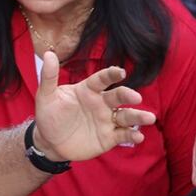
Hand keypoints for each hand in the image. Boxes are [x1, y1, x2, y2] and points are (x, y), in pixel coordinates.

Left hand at [33, 52, 156, 161]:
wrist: (49, 141)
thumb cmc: (48, 115)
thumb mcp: (46, 96)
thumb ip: (49, 76)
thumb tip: (49, 54)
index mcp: (88, 90)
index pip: (102, 79)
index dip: (111, 75)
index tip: (120, 72)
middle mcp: (101, 103)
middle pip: (119, 96)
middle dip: (128, 96)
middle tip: (136, 97)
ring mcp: (107, 120)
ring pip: (126, 116)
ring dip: (138, 116)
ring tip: (149, 118)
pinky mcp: (109, 137)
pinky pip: (123, 134)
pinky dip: (132, 135)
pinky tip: (138, 136)